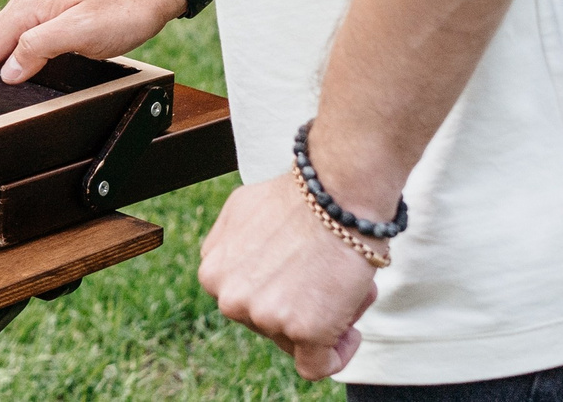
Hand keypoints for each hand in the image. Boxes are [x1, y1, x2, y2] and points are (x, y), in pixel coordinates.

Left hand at [198, 175, 380, 378]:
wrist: (336, 195)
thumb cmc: (299, 199)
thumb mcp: (240, 213)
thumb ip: (232, 247)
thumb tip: (243, 264)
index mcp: (212, 273)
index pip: (246, 302)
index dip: (277, 291)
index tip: (300, 276)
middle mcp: (229, 298)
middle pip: (268, 323)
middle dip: (300, 306)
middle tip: (326, 276)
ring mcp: (263, 316)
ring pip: (295, 341)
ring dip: (324, 320)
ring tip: (342, 284)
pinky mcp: (301, 332)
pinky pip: (317, 367)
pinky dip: (337, 354)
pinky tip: (350, 331)